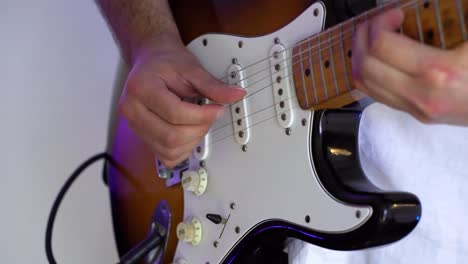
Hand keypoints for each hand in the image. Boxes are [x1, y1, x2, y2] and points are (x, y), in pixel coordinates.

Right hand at [119, 41, 245, 167]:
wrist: (151, 61)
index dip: (202, 116)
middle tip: (210, 116)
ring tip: (199, 123)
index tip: (218, 109)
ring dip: (193, 141)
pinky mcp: (142, 137)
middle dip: (199, 129)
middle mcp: (132, 110)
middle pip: (171, 136)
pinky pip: (166, 156)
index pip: (175, 113)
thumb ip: (213, 86)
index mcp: (141, 88)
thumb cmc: (167, 63)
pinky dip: (183, 149)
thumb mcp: (191, 68)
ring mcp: (134, 126)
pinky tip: (188, 133)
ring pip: (169, 150)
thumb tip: (235, 95)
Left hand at [352, 8, 467, 125]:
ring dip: (359, 56)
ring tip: (372, 38)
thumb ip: (458, 12)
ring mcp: (417, 109)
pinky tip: (380, 59)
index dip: (378, 23)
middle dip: (362, 37)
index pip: (381, 45)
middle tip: (375, 23)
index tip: (393, 13)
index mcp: (438, 72)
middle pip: (365, 65)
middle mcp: (421, 95)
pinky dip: (368, 74)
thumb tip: (434, 1)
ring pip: (365, 85)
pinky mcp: (419, 115)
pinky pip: (377, 95)